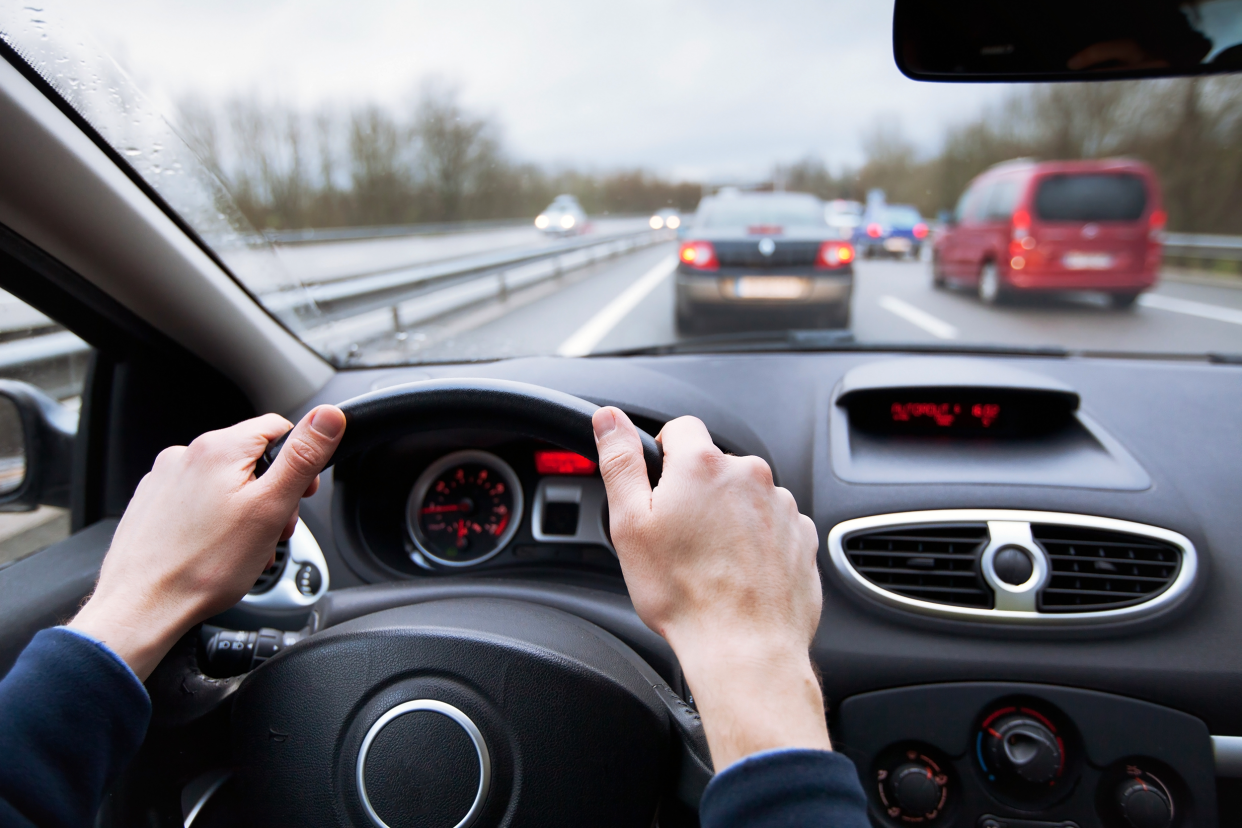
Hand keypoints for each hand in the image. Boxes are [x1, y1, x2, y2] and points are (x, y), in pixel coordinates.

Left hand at [70, 405, 345, 679]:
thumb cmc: (204, 566)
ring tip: (245, 548)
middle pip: (251, 459)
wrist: (142, 607)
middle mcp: (186, 454)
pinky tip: (217, 550)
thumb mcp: (271, 507)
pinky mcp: (152, 504)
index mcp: (219, 448)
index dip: (300, 461)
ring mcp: (164, 479)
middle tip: (272, 531)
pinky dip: (215, 521)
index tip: (301, 495)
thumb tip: (329, 416)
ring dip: (246, 511)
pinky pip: (198, 501)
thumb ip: (303, 457)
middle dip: (271, 494)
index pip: (278, 428)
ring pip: (225, 483)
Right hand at [593, 407, 828, 769]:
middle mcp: (750, 475)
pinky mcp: (802, 536)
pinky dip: (756, 542)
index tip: (659, 493)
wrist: (745, 648)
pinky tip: (739, 574)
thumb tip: (609, 418)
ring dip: (728, 518)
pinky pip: (772, 525)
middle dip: (696, 493)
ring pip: (745, 497)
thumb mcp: (630, 525)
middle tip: (679, 539)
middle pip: (714, 467)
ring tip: (711, 563)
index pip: (681, 429)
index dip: (663, 457)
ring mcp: (782, 505)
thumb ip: (620, 462)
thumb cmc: (684, 595)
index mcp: (703, 464)